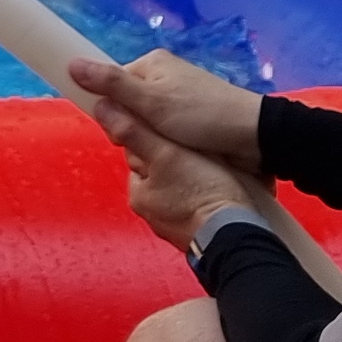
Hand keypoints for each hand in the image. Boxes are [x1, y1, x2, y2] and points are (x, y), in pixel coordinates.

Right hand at [63, 47, 264, 169]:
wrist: (254, 136)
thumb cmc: (200, 116)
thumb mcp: (152, 103)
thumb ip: (112, 85)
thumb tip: (71, 64)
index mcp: (152, 64)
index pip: (112, 86)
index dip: (112, 110)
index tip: (123, 130)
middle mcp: (164, 76)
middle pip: (128, 105)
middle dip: (133, 127)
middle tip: (151, 140)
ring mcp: (180, 96)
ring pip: (147, 121)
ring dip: (152, 137)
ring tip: (168, 148)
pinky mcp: (193, 116)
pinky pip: (166, 130)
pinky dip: (169, 142)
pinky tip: (179, 152)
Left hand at [108, 116, 257, 251]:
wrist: (240, 232)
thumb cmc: (201, 191)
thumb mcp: (165, 154)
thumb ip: (134, 132)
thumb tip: (102, 109)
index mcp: (139, 193)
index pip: (138, 153)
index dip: (156, 135)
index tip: (177, 130)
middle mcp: (153, 211)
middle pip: (159, 168)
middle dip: (176, 155)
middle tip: (199, 148)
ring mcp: (177, 222)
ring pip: (180, 183)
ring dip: (194, 172)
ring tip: (214, 165)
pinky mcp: (200, 227)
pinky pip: (198, 199)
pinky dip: (206, 190)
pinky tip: (220, 183)